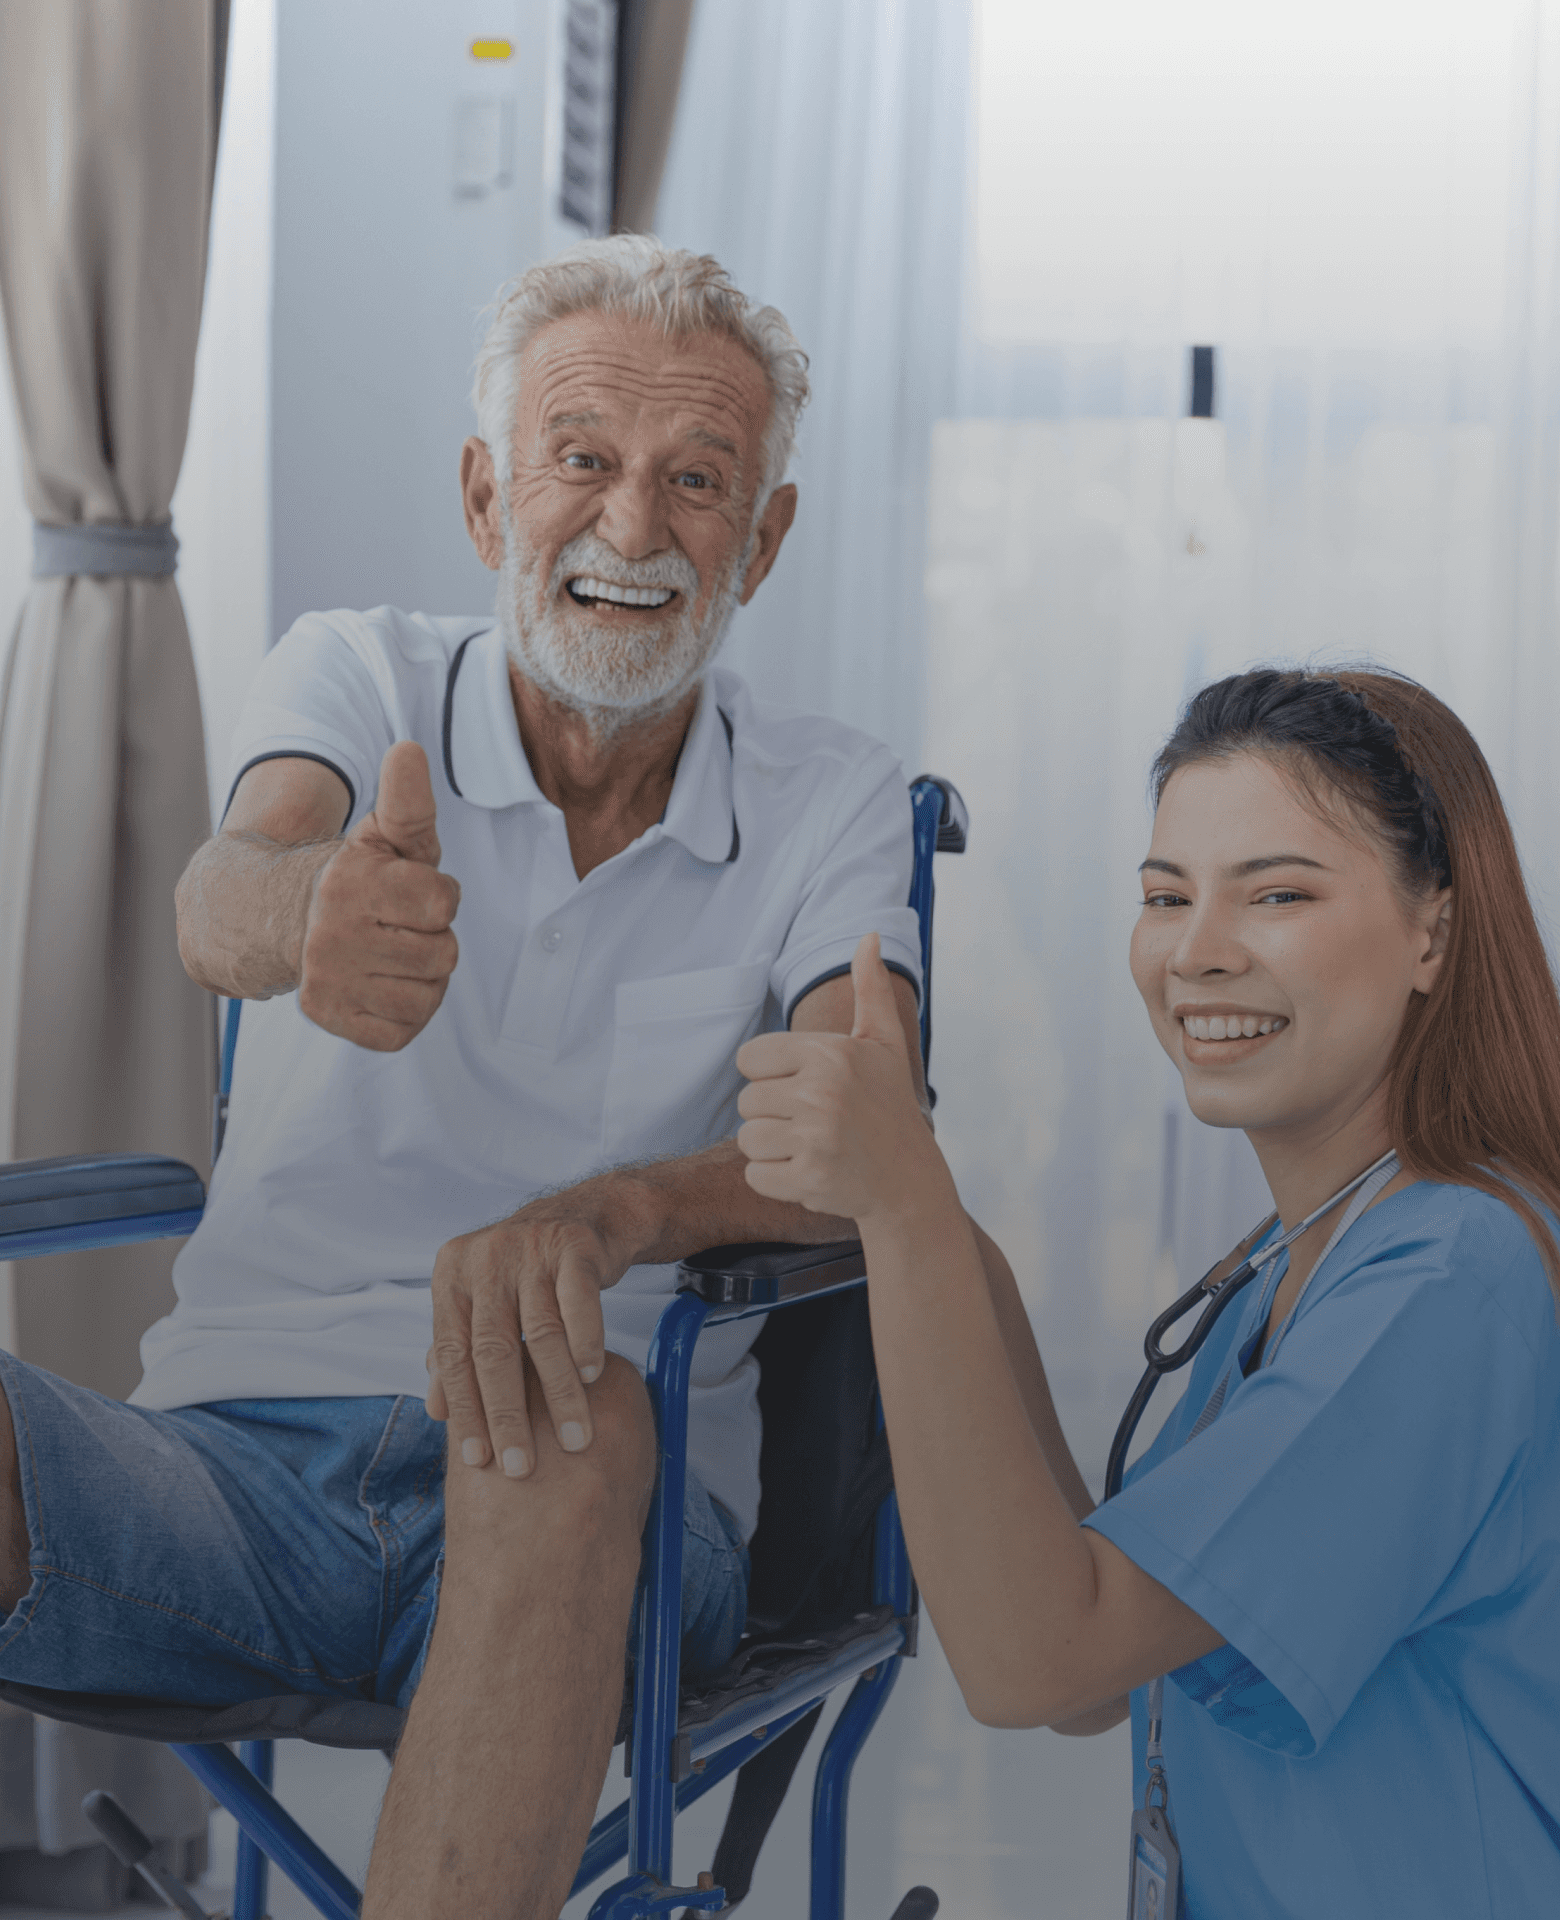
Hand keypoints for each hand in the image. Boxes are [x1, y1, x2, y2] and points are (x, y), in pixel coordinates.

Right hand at [297, 741, 460, 1049]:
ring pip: (429, 997)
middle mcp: (331, 937)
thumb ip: (406, 800)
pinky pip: (404, 1031)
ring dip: (423, 978)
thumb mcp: (382, 836)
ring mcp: (329, 982)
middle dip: (433, 938)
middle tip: (398, 926)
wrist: (283, 919)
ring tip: (392, 954)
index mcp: (350, 885)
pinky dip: (404, 1012)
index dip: (438, 896)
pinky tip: (381, 984)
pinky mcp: (330, 1019)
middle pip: (444, 955)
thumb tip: (408, 749)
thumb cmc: (356, 878)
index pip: (444, 904)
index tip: (409, 892)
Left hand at [426, 1193, 626, 1475]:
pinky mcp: (573, 1245)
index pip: (454, 1355)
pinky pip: (579, 1303)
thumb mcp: (482, 1302)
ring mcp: (529, 1249)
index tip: (479, 1460)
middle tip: (522, 1465)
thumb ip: (457, 1350)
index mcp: (452, 1275)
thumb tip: (436, 1411)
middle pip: (492, 1351)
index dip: (466, 1410)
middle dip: (507, 1415)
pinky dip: (585, 1343)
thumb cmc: (526, 1270)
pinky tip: (591, 1378)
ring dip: (559, 1392)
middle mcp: (485, 1258)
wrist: (584, 1213)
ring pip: (541, 1334)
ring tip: (574, 1436)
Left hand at [737, 933, 943, 1223]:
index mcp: (830, 1054)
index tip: (804, 1087)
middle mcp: (821, 1093)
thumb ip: (870, 989)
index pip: (749, 1058)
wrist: (909, 1181)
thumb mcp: (883, 1044)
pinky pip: (756, 1175)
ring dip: (772, 1147)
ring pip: (748, 1139)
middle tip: (814, 1122)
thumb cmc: (888, 1106)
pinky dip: (776, 1179)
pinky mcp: (808, 1179)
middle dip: (774, 1114)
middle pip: (747, 1101)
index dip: (771, 1074)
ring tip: (812, 1146)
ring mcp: (815, 1139)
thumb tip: (869, 935)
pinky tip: (810, 1171)